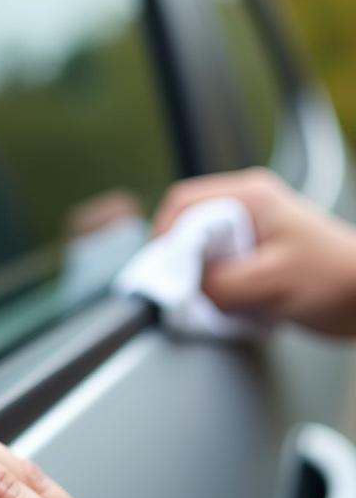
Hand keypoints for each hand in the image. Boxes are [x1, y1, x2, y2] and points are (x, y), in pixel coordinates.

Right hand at [154, 168, 355, 335]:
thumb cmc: (332, 279)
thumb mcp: (269, 282)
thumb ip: (218, 282)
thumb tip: (178, 290)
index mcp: (250, 196)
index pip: (182, 204)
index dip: (165, 239)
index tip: (166, 274)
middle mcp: (245, 207)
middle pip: (184, 228)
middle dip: (180, 264)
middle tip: (190, 291)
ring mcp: (247, 230)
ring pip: (196, 252)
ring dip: (198, 279)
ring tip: (217, 298)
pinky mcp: (249, 254)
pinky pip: (212, 268)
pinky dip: (212, 288)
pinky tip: (229, 301)